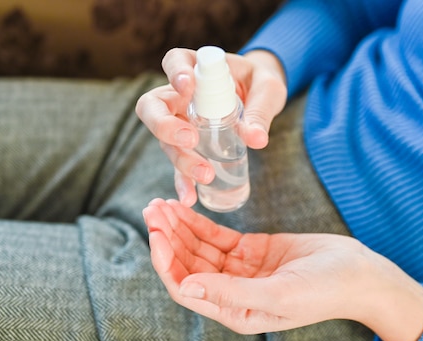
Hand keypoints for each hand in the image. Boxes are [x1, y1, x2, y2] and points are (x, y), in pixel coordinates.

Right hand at [136, 49, 287, 206]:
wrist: (259, 98)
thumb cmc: (260, 84)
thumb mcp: (268, 91)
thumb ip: (260, 110)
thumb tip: (256, 139)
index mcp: (197, 69)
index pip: (175, 61)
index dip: (175, 72)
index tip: (186, 86)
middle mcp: (179, 96)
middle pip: (153, 106)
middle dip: (165, 125)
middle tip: (189, 138)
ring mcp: (180, 123)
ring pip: (165, 141)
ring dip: (181, 159)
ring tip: (205, 174)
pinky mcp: (188, 148)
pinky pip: (178, 165)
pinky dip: (183, 182)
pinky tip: (189, 197)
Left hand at [143, 199, 422, 340]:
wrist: (358, 273)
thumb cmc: (325, 290)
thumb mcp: (279, 293)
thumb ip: (232, 293)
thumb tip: (186, 289)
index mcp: (236, 311)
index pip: (187, 289)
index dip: (167, 263)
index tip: (157, 234)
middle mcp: (232, 293)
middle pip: (188, 265)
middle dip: (168, 239)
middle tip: (152, 210)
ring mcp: (241, 270)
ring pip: (199, 248)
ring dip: (179, 228)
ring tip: (160, 203)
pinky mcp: (251, 250)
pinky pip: (217, 236)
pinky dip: (199, 222)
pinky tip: (183, 208)